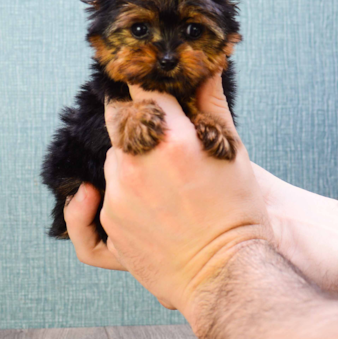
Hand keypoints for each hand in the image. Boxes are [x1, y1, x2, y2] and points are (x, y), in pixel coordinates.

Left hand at [63, 81, 304, 274]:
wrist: (227, 273)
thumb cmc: (238, 212)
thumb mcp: (232, 151)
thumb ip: (212, 103)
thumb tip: (207, 65)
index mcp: (171, 140)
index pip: (142, 91)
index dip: (142, 83)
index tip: (143, 81)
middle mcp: (138, 164)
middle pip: (122, 123)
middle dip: (136, 122)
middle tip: (155, 132)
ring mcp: (119, 196)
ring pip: (113, 160)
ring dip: (128, 159)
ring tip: (159, 177)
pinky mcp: (110, 225)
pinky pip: (100, 198)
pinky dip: (111, 194)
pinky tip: (123, 197)